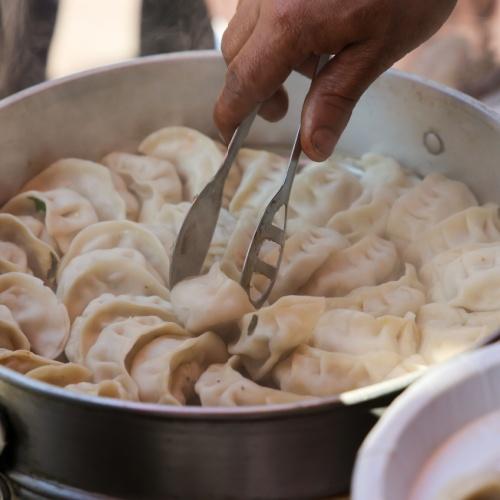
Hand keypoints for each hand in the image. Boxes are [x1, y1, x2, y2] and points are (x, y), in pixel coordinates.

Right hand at [214, 0, 456, 160]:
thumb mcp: (380, 48)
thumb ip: (337, 99)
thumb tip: (313, 148)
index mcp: (288, 22)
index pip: (242, 83)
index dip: (231, 118)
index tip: (232, 140)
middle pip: (235, 58)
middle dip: (253, 90)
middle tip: (286, 107)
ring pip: (245, 32)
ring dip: (265, 58)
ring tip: (314, 58)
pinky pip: (259, 8)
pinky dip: (275, 31)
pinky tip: (312, 28)